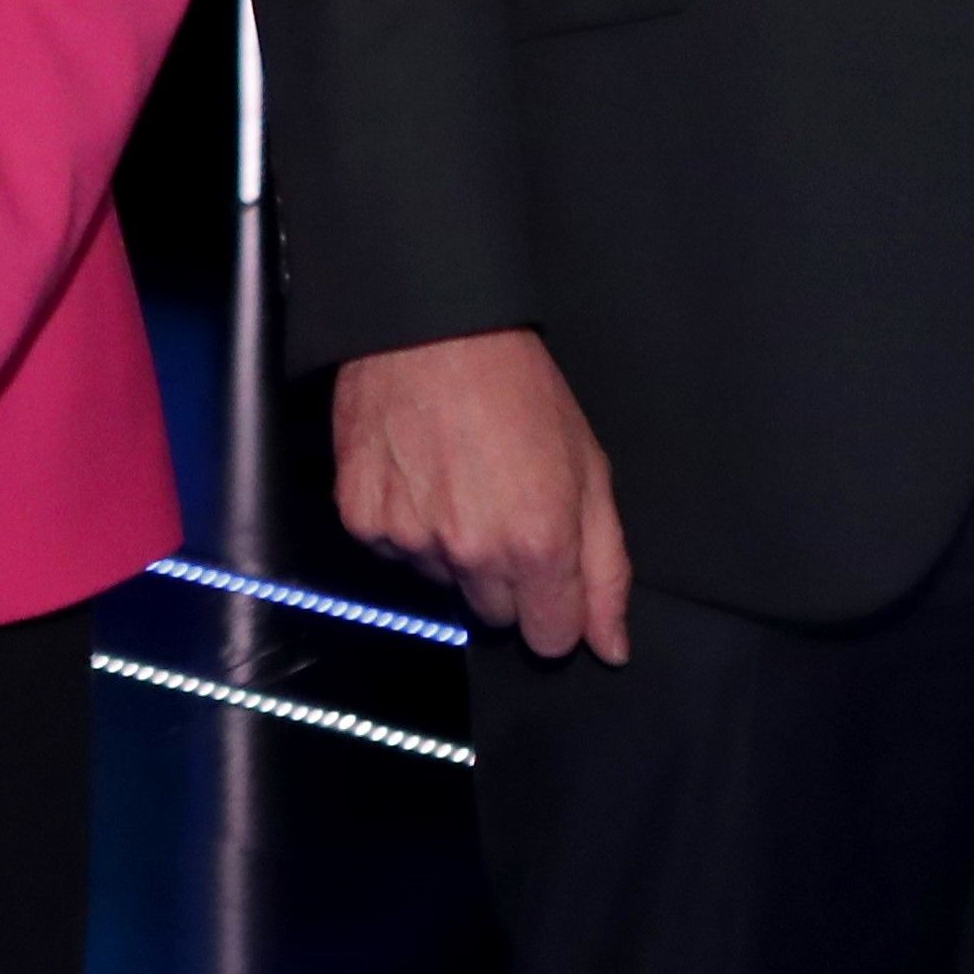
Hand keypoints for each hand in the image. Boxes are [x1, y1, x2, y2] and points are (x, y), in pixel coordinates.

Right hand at [332, 327, 629, 664]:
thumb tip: (611, 647)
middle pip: (494, 614)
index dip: (555, 608)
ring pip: (442, 581)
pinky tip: (416, 472)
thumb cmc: (518, 388)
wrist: (430, 326)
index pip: (551, 639)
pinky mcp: (362, 519)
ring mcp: (412, 539)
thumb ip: (606, 568)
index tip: (548, 573)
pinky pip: (391, 549)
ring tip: (456, 478)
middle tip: (501, 507)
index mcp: (538, 546)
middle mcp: (473, 553)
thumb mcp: (589, 468)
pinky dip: (404, 522)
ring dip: (452, 548)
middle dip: (504, 577)